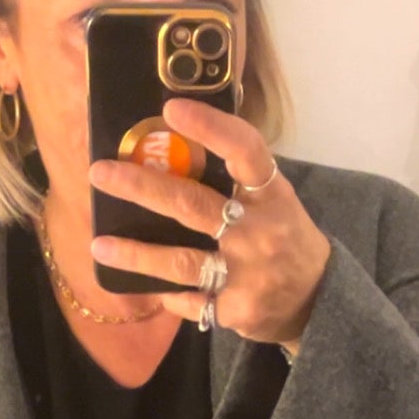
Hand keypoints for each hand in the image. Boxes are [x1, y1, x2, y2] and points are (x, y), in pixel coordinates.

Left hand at [88, 97, 331, 348]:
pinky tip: (151, 289)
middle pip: (191, 205)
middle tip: (101, 173)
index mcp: (271, 196)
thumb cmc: (286, 240)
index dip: (209, 126)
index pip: (243, 150)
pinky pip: (189, 300)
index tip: (171, 108)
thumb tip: (177, 145)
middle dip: (141, 187)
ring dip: (135, 253)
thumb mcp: (275, 202)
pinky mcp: (236, 309)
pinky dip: (168, 294)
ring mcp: (246, 274)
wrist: (318, 302)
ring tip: (100, 245)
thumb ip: (238, 181)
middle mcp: (258, 231)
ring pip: (180, 260)